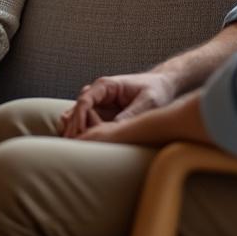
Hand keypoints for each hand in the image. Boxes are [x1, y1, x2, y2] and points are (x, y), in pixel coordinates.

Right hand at [76, 92, 212, 147]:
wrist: (162, 86)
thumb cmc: (156, 90)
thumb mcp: (148, 102)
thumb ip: (131, 114)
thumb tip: (114, 130)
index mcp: (106, 86)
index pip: (84, 100)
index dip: (79, 118)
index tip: (81, 136)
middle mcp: (97, 94)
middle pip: (75, 111)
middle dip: (74, 129)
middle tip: (79, 148)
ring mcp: (97, 105)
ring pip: (75, 119)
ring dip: (76, 133)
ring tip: (83, 149)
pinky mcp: (100, 116)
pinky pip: (84, 126)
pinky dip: (83, 135)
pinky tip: (90, 147)